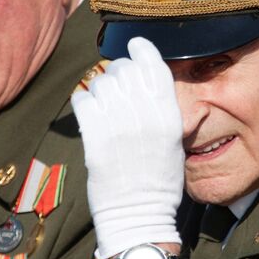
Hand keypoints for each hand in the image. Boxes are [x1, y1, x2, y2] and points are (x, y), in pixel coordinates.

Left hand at [72, 37, 183, 258]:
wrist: (138, 215)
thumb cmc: (159, 182)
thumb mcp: (176, 143)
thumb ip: (168, 110)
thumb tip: (153, 82)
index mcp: (168, 116)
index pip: (153, 67)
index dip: (142, 50)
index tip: (135, 44)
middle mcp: (143, 116)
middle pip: (125, 70)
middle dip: (119, 72)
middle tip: (117, 86)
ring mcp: (117, 125)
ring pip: (101, 83)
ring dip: (100, 89)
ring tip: (104, 105)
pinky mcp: (93, 137)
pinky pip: (82, 100)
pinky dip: (83, 102)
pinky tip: (89, 112)